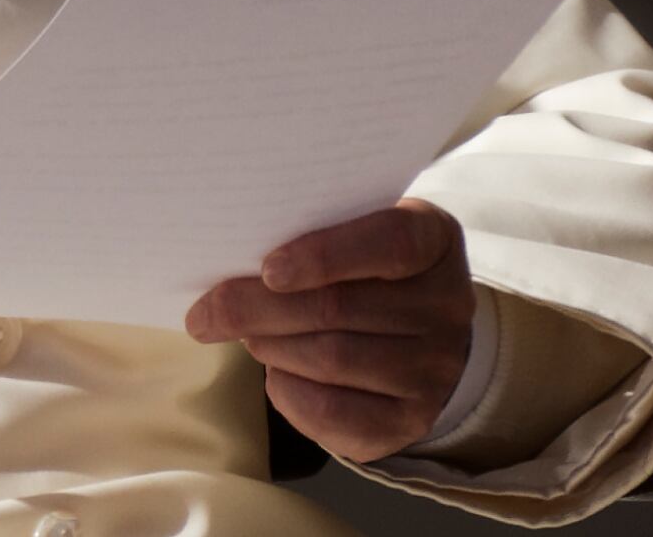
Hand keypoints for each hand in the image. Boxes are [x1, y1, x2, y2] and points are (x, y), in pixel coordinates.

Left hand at [186, 198, 473, 463]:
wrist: (423, 337)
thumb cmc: (369, 270)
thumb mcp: (358, 232)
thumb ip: (314, 233)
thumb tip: (232, 259)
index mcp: (433, 239)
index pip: (389, 242)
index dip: (325, 255)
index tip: (268, 268)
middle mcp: (446, 304)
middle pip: (340, 308)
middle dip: (259, 309)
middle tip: (207, 312)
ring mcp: (435, 368)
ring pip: (332, 359)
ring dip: (271, 347)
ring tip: (245, 335)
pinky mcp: (412, 420)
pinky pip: (335, 412)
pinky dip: (289, 391)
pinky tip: (275, 373)